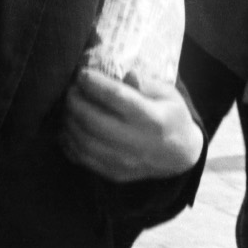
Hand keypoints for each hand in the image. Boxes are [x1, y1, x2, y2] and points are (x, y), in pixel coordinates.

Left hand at [60, 68, 203, 181]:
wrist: (181, 156)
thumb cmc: (173, 117)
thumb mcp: (169, 94)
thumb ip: (146, 84)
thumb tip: (126, 74)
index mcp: (152, 119)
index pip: (117, 98)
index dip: (95, 84)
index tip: (82, 73)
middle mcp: (136, 142)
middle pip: (94, 121)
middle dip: (75, 102)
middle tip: (70, 89)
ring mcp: (123, 161)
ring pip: (84, 142)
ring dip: (69, 121)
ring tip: (67, 107)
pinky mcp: (113, 173)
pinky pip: (83, 159)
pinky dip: (68, 143)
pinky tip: (67, 129)